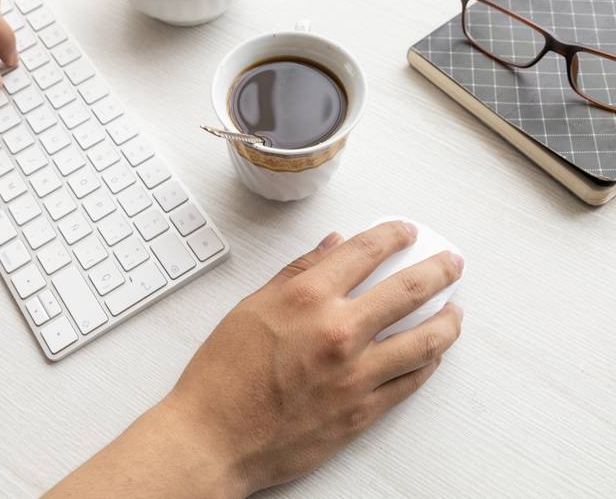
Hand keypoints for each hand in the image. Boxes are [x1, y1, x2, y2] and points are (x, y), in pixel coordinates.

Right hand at [46, 221, 463, 498]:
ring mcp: (356, 374)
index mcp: (307, 298)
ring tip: (455, 311)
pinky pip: (410, 381)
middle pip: (408, 289)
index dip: (393, 235)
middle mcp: (338, 331)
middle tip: (451, 263)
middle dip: (438, 269)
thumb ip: (297, 273)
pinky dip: (427, 363)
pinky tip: (433, 354)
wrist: (214, 437)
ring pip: (425, 340)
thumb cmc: (222, 375)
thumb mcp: (251, 308)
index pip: (366, 251)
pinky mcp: (362, 412)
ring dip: (448, 320)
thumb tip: (332, 246)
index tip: (405, 232)